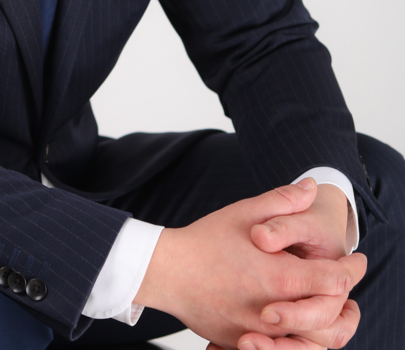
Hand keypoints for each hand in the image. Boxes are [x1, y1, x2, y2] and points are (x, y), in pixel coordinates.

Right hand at [136, 179, 365, 349]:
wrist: (165, 271)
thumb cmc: (204, 239)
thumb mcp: (243, 212)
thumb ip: (281, 200)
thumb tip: (310, 187)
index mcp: (278, 276)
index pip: (334, 282)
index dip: (351, 270)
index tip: (356, 261)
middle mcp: (273, 310)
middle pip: (329, 320)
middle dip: (344, 305)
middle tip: (347, 290)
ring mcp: (258, 331)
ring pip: (309, 342)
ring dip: (324, 326)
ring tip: (327, 307)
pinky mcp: (242, 343)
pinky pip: (280, 349)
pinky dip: (296, 338)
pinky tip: (295, 321)